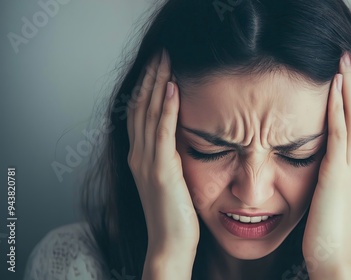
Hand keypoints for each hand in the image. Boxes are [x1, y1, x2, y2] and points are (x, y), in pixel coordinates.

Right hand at [127, 50, 199, 256]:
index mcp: (140, 156)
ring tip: (166, 60)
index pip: (140, 113)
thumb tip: (179, 138)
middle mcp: (138, 155)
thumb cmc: (173, 215)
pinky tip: (173, 88)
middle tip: (161, 53)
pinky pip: (162, 132)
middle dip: (151, 77)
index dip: (147, 87)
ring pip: (149, 114)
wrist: (168, 244)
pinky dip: (167, 108)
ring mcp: (147, 162)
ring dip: (158, 84)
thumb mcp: (169, 179)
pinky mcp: (160, 170)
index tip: (158, 66)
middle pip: (141, 107)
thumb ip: (168, 156)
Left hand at [302, 53, 350, 277]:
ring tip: (343, 61)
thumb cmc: (331, 225)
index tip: (347, 71)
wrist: (335, 252)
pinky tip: (334, 86)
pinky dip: (338, 105)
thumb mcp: (333, 189)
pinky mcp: (338, 170)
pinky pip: (340, 130)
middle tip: (348, 56)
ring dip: (349, 85)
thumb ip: (332, 167)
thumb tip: (322, 154)